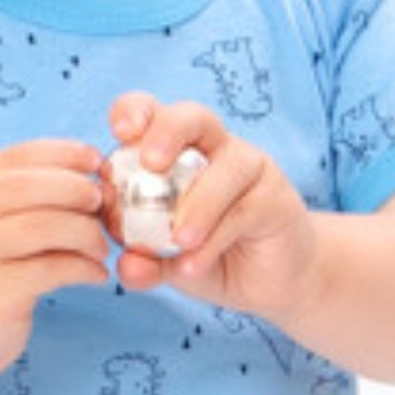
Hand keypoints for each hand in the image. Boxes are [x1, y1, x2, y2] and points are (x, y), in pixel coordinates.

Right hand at [0, 137, 112, 380]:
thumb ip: (14, 210)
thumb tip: (83, 185)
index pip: (12, 158)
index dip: (59, 152)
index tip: (93, 160)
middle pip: (25, 186)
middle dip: (73, 187)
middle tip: (99, 204)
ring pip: (41, 225)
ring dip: (83, 231)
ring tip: (100, 247)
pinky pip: (50, 269)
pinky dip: (82, 267)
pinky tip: (96, 275)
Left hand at [107, 93, 320, 322]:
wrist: (264, 283)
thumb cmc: (206, 255)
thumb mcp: (164, 264)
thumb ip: (142, 262)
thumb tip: (127, 266)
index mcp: (175, 151)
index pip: (151, 113)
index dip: (134, 111)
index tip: (120, 132)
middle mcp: (212, 147)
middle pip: (192, 117)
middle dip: (167, 132)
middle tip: (151, 164)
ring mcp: (248, 167)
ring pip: (226, 167)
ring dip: (198, 204)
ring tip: (179, 241)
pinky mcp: (274, 197)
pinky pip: (244, 210)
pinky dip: (215, 239)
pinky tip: (194, 265)